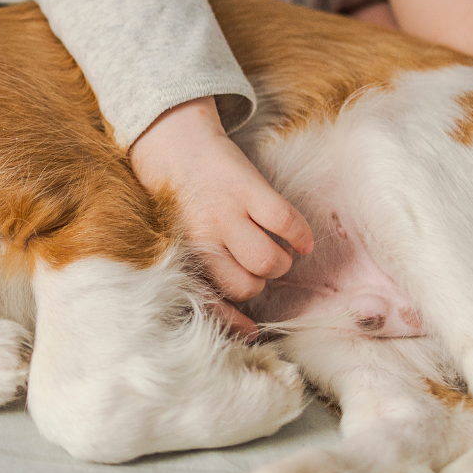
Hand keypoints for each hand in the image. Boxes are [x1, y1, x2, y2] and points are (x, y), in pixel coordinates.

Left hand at [129, 97, 312, 332]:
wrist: (171, 143)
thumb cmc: (179, 198)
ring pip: (267, 261)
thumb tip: (243, 323)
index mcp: (185, 252)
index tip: (252, 330)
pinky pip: (286, 222)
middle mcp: (203, 236)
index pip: (211, 299)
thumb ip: (205, 272)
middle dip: (259, 281)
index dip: (234, 321)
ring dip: (280, 262)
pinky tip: (299, 239)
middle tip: (255, 264)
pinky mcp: (247, 187)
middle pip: (247, 285)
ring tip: (275, 249)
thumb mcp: (182, 238)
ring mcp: (225, 212)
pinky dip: (301, 236)